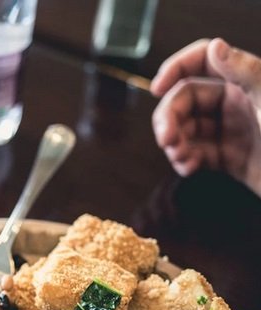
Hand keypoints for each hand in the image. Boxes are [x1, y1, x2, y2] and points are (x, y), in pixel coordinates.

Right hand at [150, 38, 260, 195]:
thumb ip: (247, 72)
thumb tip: (215, 47)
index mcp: (244, 82)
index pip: (201, 61)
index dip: (175, 68)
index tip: (156, 89)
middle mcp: (233, 103)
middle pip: (184, 99)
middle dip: (169, 118)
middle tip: (166, 140)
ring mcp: (229, 130)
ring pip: (185, 128)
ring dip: (174, 142)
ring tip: (180, 157)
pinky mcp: (227, 158)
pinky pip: (195, 153)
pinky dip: (185, 160)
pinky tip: (190, 168)